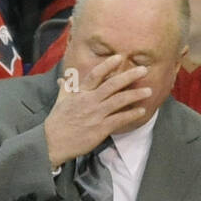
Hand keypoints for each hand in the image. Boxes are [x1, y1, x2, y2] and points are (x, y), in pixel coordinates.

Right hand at [43, 54, 152, 168]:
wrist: (52, 142)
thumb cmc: (57, 122)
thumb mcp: (60, 101)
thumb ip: (66, 88)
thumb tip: (63, 78)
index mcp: (81, 93)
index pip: (96, 75)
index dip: (108, 65)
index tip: (120, 57)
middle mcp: (90, 101)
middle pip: (112, 85)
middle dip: (129, 76)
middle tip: (144, 70)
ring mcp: (96, 115)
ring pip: (119, 101)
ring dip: (135, 94)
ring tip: (148, 90)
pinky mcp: (100, 129)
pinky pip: (119, 119)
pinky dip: (131, 115)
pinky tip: (141, 111)